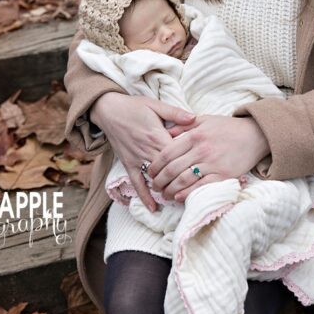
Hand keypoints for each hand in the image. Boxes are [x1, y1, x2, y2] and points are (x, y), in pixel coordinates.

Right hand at [90, 91, 194, 211]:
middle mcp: (147, 150)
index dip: (191, 162)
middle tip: (199, 189)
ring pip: (155, 178)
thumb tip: (195, 118)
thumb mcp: (156, 105)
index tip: (205, 170)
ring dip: (167, 189)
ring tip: (181, 199)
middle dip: (182, 180)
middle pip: (169, 170)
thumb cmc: (134, 106)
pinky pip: (136, 182)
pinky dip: (144, 195)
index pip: (178, 154)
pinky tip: (153, 208)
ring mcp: (137, 158)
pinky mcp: (128, 164)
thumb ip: (175, 113)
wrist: (108, 110)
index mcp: (157, 135)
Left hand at [147, 115, 269, 201]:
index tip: (150, 172)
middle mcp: (201, 150)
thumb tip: (165, 132)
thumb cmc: (227, 128)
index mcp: (194, 136)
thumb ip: (183, 126)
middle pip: (173, 169)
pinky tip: (179, 197)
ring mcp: (213, 164)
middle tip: (154, 186)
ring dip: (170, 190)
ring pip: (184, 180)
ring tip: (165, 194)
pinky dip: (188, 193)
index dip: (155, 165)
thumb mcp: (203, 120)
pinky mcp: (223, 175)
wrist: (255, 135)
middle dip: (160, 180)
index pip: (167, 153)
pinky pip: (201, 187)